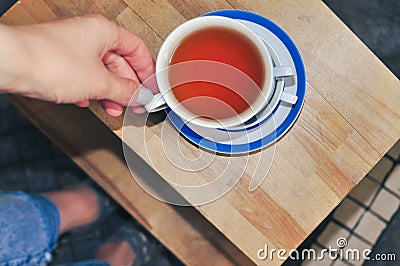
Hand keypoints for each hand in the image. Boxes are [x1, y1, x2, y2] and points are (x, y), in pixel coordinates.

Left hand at [0, 15, 156, 115]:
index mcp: (104, 31)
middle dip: (127, 86)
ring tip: (114, 107)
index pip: (137, 49)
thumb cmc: (49, 61)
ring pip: (101, 71)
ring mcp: (73, 47)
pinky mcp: (59, 60)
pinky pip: (83, 76)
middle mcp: (89, 36)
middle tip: (135, 102)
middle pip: (119, 62)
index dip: (147, 70)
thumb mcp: (99, 82)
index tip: (151, 87)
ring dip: (109, 92)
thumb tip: (139, 96)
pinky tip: (88, 102)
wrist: (11, 64)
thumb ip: (124, 90)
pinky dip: (89, 90)